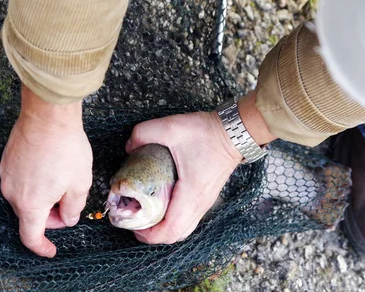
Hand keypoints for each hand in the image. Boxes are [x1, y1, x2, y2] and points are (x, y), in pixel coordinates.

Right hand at [0, 85, 92, 257]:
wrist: (48, 115)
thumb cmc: (66, 148)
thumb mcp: (80, 183)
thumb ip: (73, 207)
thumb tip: (67, 218)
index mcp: (30, 204)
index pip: (31, 236)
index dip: (42, 247)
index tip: (51, 250)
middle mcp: (12, 192)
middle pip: (28, 216)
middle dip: (49, 217)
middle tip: (68, 205)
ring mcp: (6, 175)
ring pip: (24, 198)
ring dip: (42, 198)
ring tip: (63, 180)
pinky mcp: (6, 160)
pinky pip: (20, 180)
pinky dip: (34, 183)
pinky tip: (51, 167)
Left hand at [126, 91, 275, 243]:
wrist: (235, 133)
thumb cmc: (207, 133)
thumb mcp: (171, 128)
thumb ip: (144, 133)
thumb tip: (129, 146)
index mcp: (191, 194)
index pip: (171, 230)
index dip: (149, 234)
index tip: (132, 224)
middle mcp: (200, 204)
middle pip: (176, 235)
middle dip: (153, 235)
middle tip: (135, 221)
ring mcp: (205, 202)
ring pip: (183, 229)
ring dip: (163, 228)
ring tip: (146, 214)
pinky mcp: (206, 196)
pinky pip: (188, 219)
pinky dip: (172, 220)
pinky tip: (161, 205)